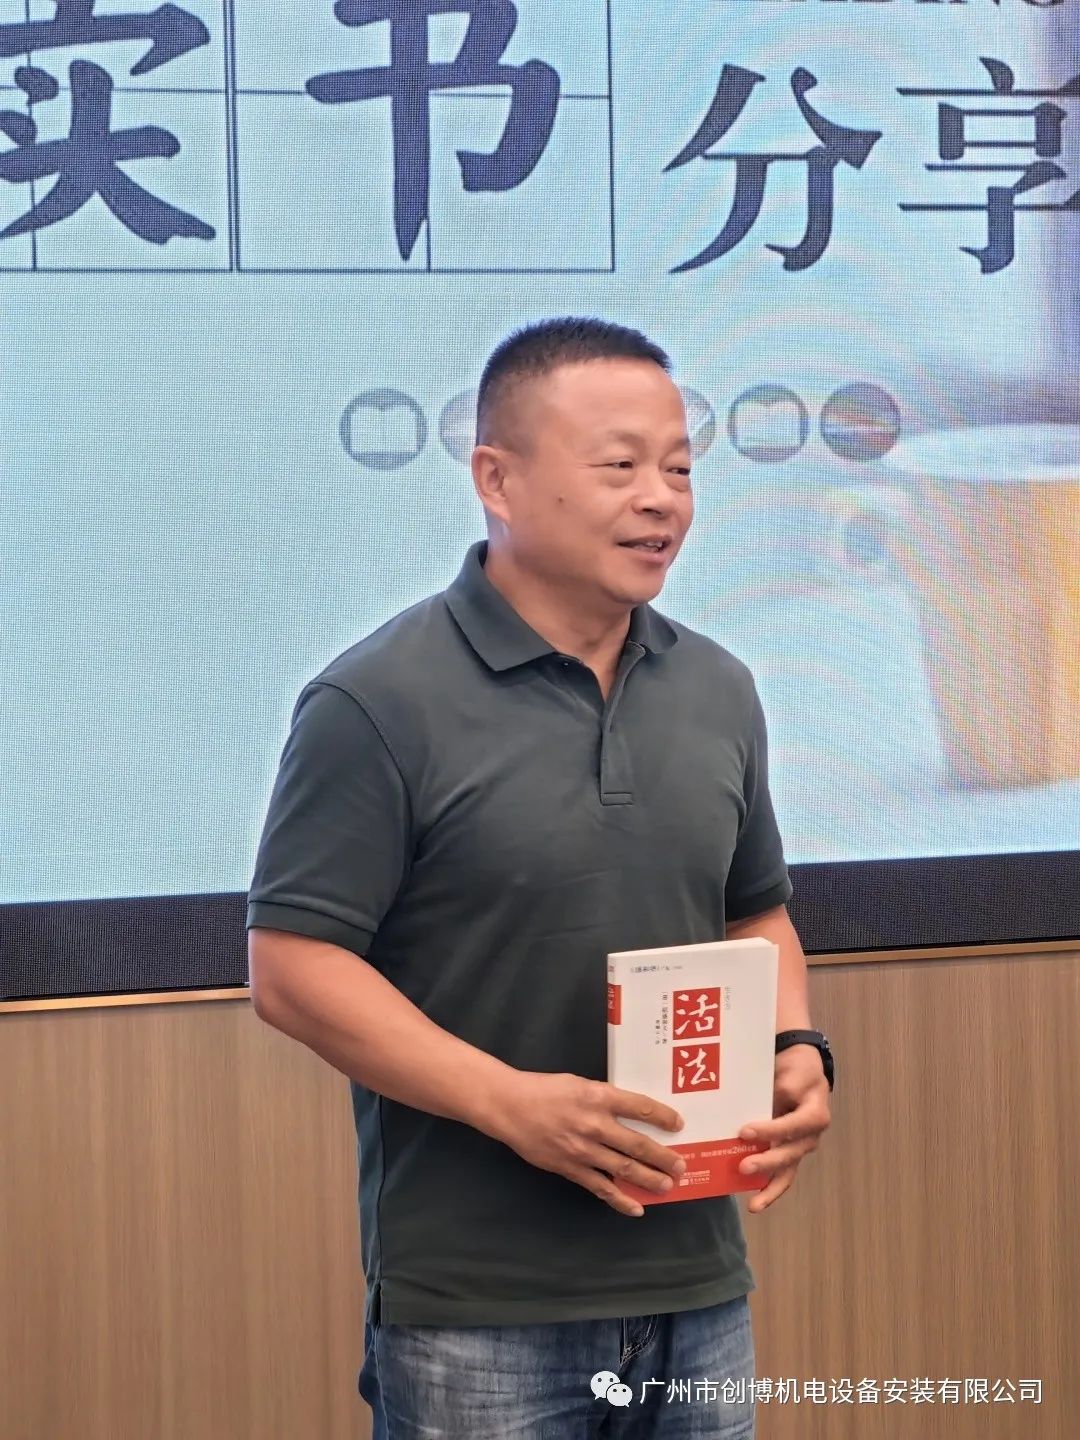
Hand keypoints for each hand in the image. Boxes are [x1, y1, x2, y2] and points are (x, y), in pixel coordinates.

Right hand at [482, 1070, 686, 1216]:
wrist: (510, 1107)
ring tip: (667, 1186)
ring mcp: (583, 1150)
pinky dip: (620, 1199)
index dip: (663, 1117)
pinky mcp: (571, 1168)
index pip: (640, 1106)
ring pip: (624, 1169)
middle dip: (663, 1157)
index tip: (678, 1124)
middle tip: (681, 1167)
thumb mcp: (579, 1084)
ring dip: (649, 1179)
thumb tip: (629, 1114)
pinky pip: (601, 1187)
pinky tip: (636, 1207)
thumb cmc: (545, 1090)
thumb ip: (603, 1099)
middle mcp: (595, 1124)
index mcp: (598, 1096)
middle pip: (638, 1144)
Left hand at [737, 1045, 830, 1213]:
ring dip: (769, 1187)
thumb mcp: (790, 1075)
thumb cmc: (797, 1071)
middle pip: (790, 1154)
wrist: (803, 1069)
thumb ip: (778, 1093)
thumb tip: (757, 1113)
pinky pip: (781, 1173)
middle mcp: (810, 1136)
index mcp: (815, 1116)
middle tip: (743, 1167)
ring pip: (787, 1172)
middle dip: (767, 1163)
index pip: (793, 1126)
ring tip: (754, 1205)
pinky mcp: (787, 1151)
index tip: (745, 1132)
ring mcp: (799, 1147)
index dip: (770, 1131)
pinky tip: (753, 1201)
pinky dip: (768, 1187)